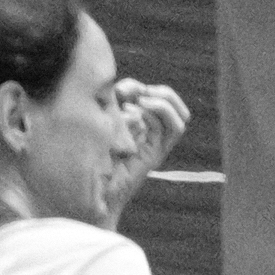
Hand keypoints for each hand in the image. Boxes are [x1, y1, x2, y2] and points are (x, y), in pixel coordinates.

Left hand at [99, 77, 189, 213]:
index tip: (123, 90)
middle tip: (142, 93)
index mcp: (147, 129)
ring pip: (181, 121)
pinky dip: (152, 114)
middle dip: (165, 94)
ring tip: (141, 101)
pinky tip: (131, 111)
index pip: (167, 103)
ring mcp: (156, 149)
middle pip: (182, 112)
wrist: (92, 185)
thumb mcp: (108, 117)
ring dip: (162, 104)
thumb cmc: (95, 151)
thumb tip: (130, 89)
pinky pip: (168, 131)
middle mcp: (156, 139)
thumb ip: (120, 100)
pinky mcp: (153, 156)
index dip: (149, 89)